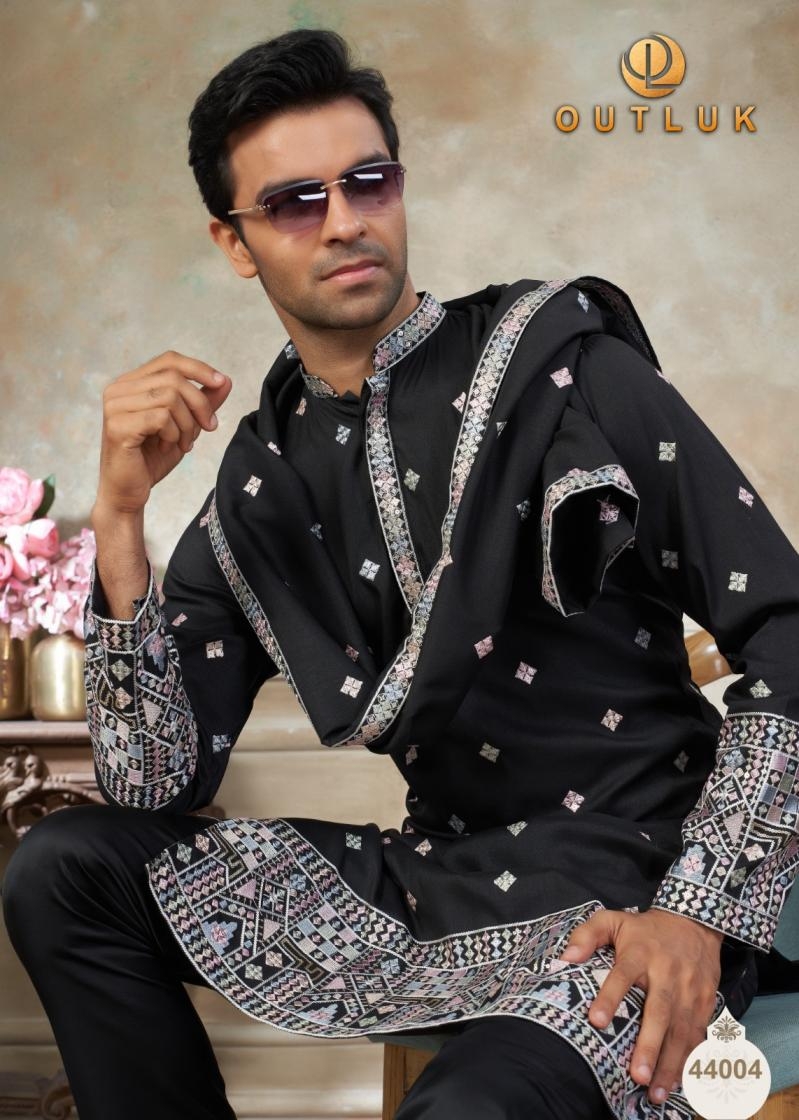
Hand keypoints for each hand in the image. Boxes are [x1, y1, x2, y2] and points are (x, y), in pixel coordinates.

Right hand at [96, 351, 232, 513]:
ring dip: (187, 424)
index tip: (221, 383)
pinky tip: (169, 447)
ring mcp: (115, 406)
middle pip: (174, 378)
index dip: (198, 368)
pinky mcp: (118, 426)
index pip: (169, 360)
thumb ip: (202, 402)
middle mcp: (119, 389)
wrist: (129, 492)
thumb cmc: (151, 458)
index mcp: (131, 383)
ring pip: (170, 397)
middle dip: (199, 404)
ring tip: (183, 443)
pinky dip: (174, 434)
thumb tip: (225, 380)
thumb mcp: (184, 426)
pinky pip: (161, 418)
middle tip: (208, 428)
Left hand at [559, 908, 722, 1104]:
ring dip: (670, 1063)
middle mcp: (667, 973)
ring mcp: (689, 989)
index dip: (609, 996)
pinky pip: (699, 1034)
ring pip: (681, 1030)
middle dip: (649, 1045)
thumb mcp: (614, 919)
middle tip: (635, 1075)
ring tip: (655, 1092)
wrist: (694, 922)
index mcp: (640, 953)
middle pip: (659, 1011)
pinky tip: (680, 1082)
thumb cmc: (645, 928)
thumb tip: (567, 957)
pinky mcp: (706, 1002)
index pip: (622, 975)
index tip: (595, 1020)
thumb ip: (588, 934)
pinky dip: (691, 1060)